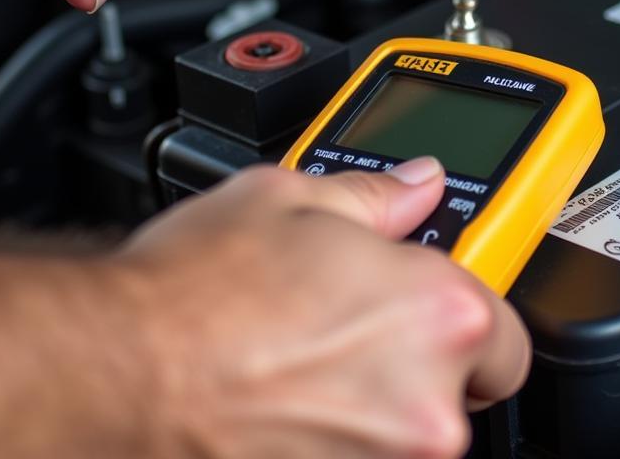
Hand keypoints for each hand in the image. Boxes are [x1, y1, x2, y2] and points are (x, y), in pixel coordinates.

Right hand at [0, 160, 530, 457]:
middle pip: (461, 390)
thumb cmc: (197, 294)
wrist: (111, 374)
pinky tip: (286, 404)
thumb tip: (418, 185)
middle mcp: (425, 407)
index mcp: (439, 315)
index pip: (508, 332)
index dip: (469, 316)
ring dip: (375, 404)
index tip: (432, 306)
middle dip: (422, 362)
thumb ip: (380, 197)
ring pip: (406, 434)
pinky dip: (336, 439)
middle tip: (358, 331)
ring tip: (307, 362)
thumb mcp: (294, 200)